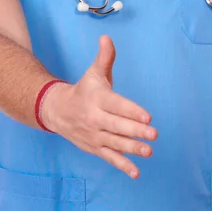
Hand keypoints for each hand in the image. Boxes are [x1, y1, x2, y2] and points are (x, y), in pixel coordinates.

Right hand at [41, 34, 157, 178]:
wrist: (57, 111)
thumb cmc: (84, 89)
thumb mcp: (94, 72)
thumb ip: (104, 57)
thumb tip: (107, 38)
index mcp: (98, 98)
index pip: (117, 105)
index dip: (132, 111)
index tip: (147, 116)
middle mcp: (95, 118)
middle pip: (117, 126)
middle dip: (136, 131)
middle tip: (154, 134)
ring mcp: (95, 135)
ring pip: (115, 143)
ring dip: (132, 149)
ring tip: (149, 151)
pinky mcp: (95, 147)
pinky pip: (109, 158)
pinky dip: (122, 166)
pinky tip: (136, 172)